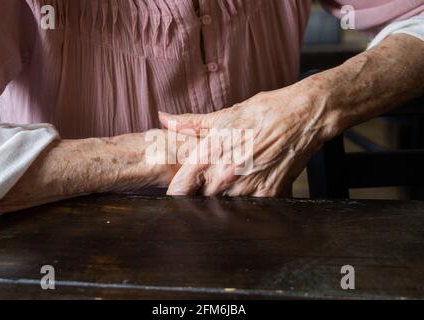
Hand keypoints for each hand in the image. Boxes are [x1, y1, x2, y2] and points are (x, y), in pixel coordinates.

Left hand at [159, 82, 335, 196]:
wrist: (302, 117)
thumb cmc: (264, 113)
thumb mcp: (224, 115)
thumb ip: (190, 123)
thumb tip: (164, 118)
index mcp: (210, 153)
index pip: (179, 188)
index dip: (175, 194)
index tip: (177, 194)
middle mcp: (225, 174)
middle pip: (200, 200)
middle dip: (201, 194)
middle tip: (212, 182)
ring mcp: (246, 187)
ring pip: (223, 205)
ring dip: (224, 197)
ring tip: (236, 179)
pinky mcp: (267, 194)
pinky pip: (248, 207)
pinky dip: (246, 199)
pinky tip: (252, 183)